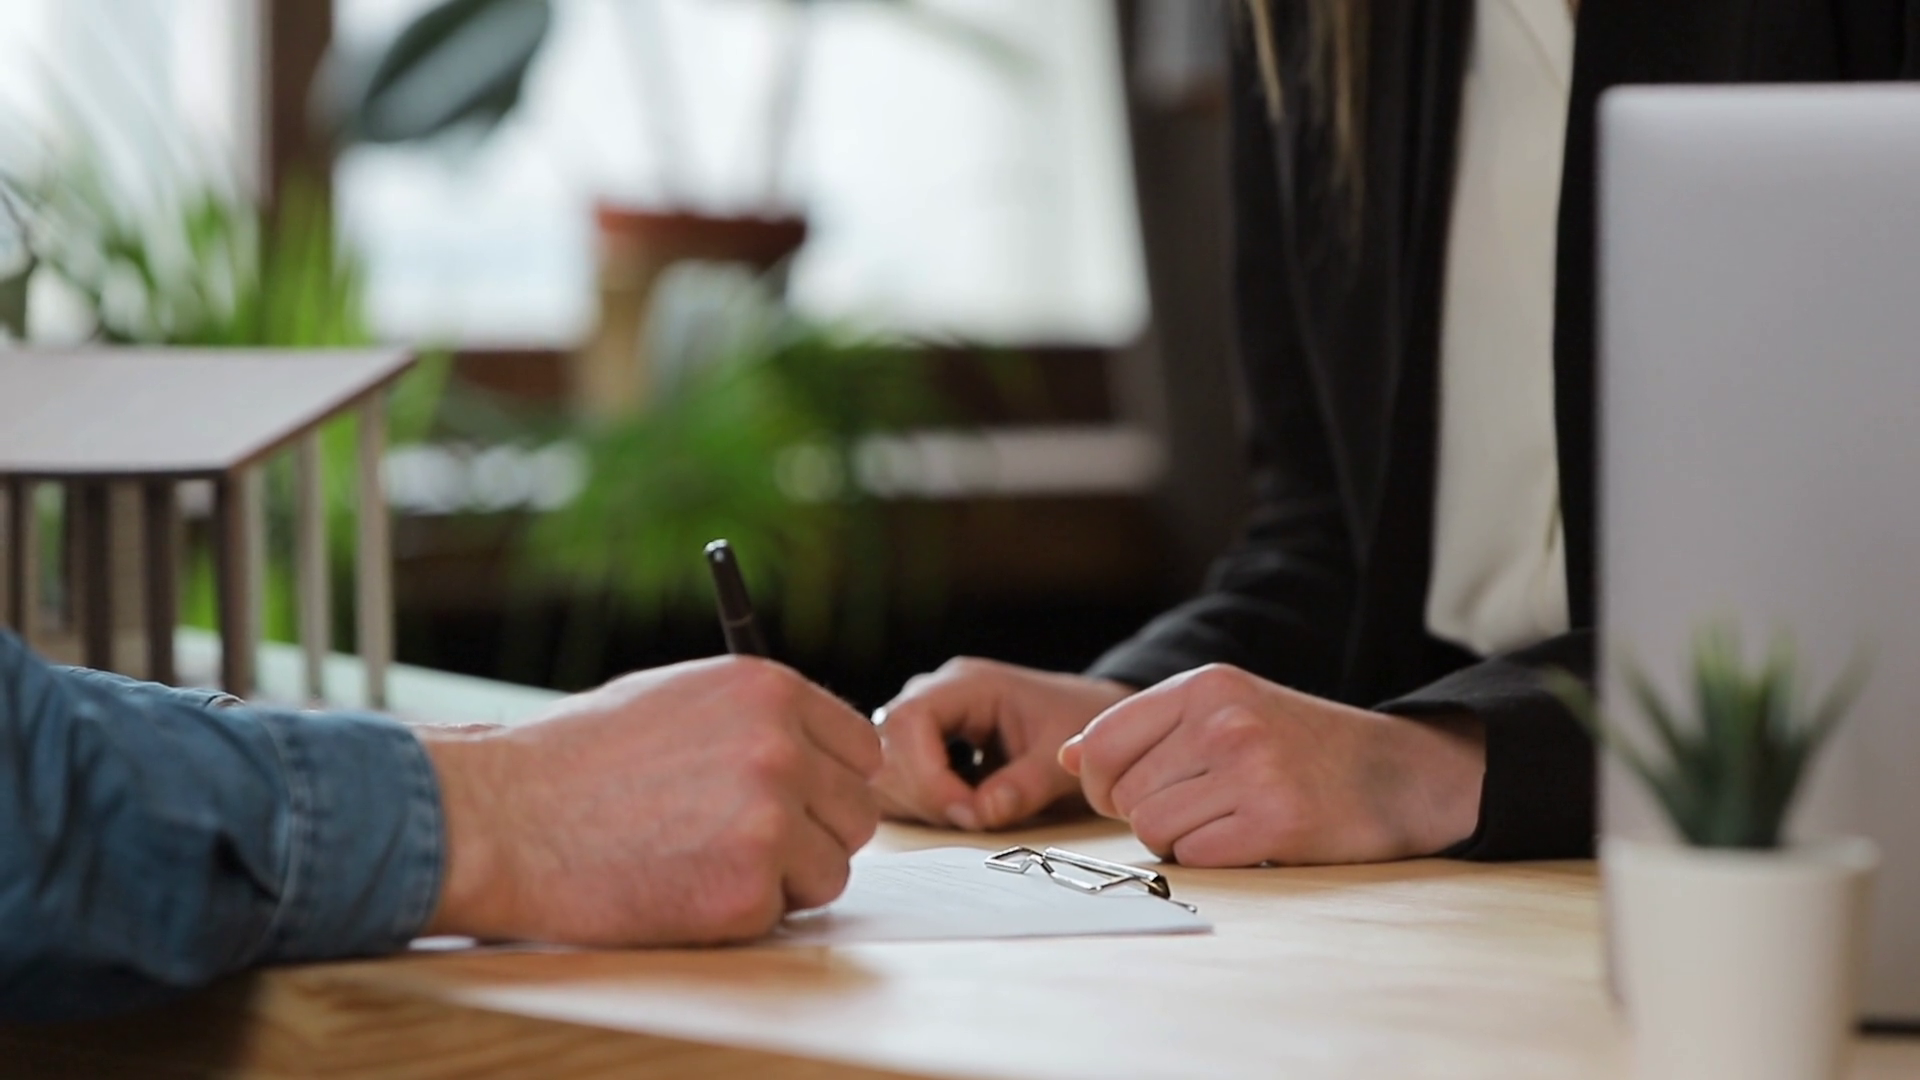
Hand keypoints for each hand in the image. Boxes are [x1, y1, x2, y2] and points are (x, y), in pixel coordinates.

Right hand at [420, 655, 880, 945]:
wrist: (505, 820)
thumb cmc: (576, 760)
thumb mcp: (678, 697)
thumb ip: (757, 718)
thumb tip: (818, 748)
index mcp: (768, 690)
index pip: (862, 748)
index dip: (830, 782)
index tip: (801, 801)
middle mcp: (782, 747)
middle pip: (857, 814)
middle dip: (812, 835)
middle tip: (745, 842)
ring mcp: (769, 820)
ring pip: (831, 870)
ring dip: (784, 880)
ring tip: (705, 862)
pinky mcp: (747, 890)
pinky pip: (781, 914)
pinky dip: (739, 915)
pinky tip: (680, 887)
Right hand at [873, 658, 1132, 830]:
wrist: (1087, 714)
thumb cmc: (1077, 722)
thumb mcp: (1061, 756)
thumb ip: (1024, 786)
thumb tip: (981, 813)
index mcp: (967, 683)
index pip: (911, 721)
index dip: (927, 774)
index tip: (965, 812)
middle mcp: (934, 695)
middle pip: (888, 746)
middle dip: (922, 794)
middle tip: (970, 820)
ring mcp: (925, 721)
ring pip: (885, 767)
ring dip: (918, 803)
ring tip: (968, 815)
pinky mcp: (924, 747)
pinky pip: (898, 780)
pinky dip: (919, 805)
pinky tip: (957, 810)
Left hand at [1058, 664, 1483, 865]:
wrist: (1399, 772)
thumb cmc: (1300, 743)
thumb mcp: (1226, 711)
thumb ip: (1146, 729)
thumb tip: (1064, 756)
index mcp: (1207, 685)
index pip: (1101, 740)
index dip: (1097, 779)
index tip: (1124, 791)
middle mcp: (1225, 721)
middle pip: (1122, 792)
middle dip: (1144, 811)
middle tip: (1197, 806)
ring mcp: (1252, 770)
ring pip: (1151, 828)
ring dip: (1178, 837)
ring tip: (1224, 818)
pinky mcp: (1275, 823)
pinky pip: (1194, 856)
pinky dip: (1212, 857)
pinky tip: (1248, 837)